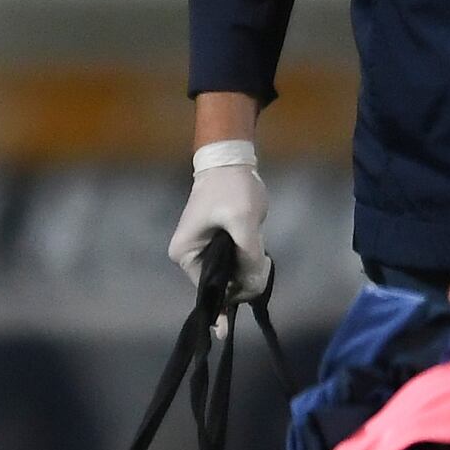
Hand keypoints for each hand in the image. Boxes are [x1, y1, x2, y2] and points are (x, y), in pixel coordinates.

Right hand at [169, 144, 273, 298]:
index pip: (211, 289)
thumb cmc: (230, 189)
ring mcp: (202, 251)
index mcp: (185, 255)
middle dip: (245, 278)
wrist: (229, 161)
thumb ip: (249, 256)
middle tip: (264, 261)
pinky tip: (258, 251)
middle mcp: (189, 258)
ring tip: (263, 254)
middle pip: (221, 284)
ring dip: (249, 269)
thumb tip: (254, 286)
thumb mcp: (242, 221)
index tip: (257, 276)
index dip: (236, 289)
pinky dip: (247, 261)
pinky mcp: (215, 245)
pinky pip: (233, 264)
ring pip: (230, 275)